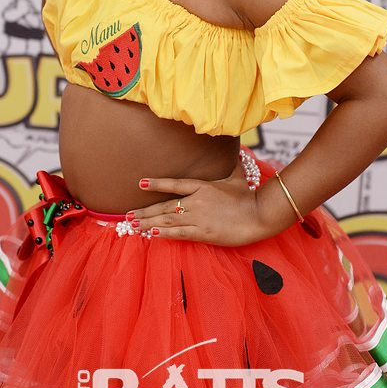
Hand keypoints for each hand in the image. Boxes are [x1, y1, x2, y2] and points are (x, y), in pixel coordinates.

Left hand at [128, 160, 268, 246]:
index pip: (174, 184)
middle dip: (145, 211)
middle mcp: (196, 201)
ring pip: (167, 220)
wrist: (258, 215)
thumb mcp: (237, 177)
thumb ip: (231, 165)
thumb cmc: (249, 197)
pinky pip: (178, 233)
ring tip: (133, 225)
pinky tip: (151, 234)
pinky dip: (163, 234)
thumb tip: (235, 152)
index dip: (156, 184)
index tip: (140, 184)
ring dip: (148, 223)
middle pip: (165, 206)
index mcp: (202, 186)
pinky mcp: (203, 232)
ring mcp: (198, 217)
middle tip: (128, 215)